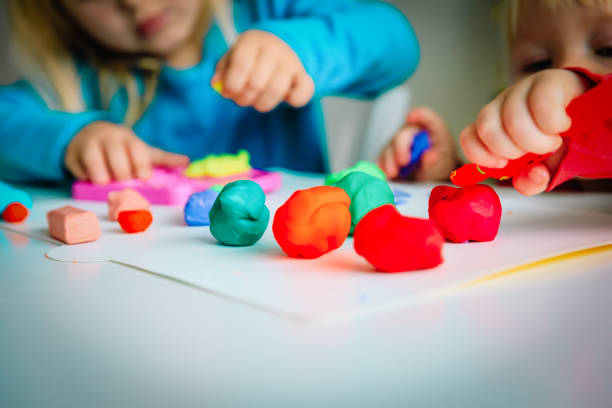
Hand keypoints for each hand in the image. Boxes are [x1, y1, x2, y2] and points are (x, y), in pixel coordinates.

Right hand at [65, 121, 189, 183]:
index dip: (141, 168)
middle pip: (118, 165)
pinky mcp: (72, 157)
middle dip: (123, 179)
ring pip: (97, 171)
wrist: (90, 134)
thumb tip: (187, 162)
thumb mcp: (142, 150)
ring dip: (104, 182)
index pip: (137, 152)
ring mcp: (88, 146)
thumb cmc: (122, 148)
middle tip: (125, 185)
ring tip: (108, 185)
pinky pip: (80, 175)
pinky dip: (87, 181)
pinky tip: (90, 179)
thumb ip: (163, 158)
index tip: (144, 178)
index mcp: (128, 138)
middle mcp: (108, 140)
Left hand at [212, 30, 314, 112]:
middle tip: (241, 100)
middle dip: (245, 98)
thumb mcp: (232, 57)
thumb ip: (222, 70)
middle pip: (257, 81)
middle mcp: (274, 49)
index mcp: (253, 41)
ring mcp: (291, 62)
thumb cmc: (249, 57)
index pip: (242, 64)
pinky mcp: (303, 76)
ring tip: (256, 103)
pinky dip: (292, 101)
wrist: (277, 46)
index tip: (228, 93)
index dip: (232, 84)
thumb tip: (217, 84)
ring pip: (277, 90)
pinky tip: (283, 98)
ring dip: (262, 104)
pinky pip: (302, 93)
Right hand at [377, 107, 457, 180]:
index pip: (426, 117)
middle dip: (401, 147)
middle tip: (403, 162)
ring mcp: (399, 142)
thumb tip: (430, 155)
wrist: (429, 177)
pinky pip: (382, 157)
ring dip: (390, 159)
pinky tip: (384, 172)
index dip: (419, 116)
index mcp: (431, 129)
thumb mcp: (441, 165)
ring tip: (393, 173)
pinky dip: (382, 165)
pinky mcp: (389, 154)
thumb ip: (435, 160)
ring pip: (390, 146)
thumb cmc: (438, 165)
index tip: (411, 118)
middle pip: (403, 134)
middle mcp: (413, 132)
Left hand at [460, 69, 585, 194]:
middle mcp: (502, 104)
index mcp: (493, 124)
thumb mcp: (544, 167)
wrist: (594, 115)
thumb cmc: (561, 140)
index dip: (481, 155)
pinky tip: (563, 126)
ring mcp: (522, 89)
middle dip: (513, 151)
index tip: (503, 165)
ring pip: (513, 120)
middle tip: (535, 152)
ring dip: (536, 141)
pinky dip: (554, 124)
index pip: (468, 136)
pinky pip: (541, 105)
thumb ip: (531, 181)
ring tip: (553, 142)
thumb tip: (534, 177)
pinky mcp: (547, 80)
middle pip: (487, 129)